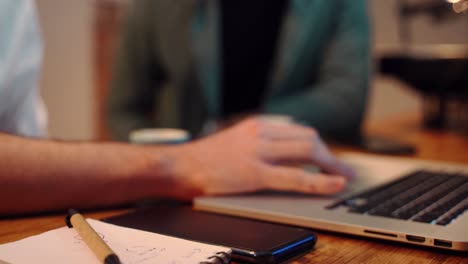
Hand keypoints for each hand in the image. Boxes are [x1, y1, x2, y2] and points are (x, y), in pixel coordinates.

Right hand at [164, 117, 354, 198]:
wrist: (179, 166)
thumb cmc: (205, 159)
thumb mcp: (235, 141)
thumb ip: (259, 143)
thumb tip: (285, 155)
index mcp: (257, 125)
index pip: (298, 130)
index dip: (319, 145)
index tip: (329, 157)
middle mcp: (260, 133)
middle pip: (308, 138)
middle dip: (329, 155)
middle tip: (342, 169)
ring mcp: (258, 151)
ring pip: (307, 151)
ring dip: (331, 165)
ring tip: (343, 178)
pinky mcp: (254, 172)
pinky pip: (296, 176)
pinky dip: (320, 181)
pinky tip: (335, 184)